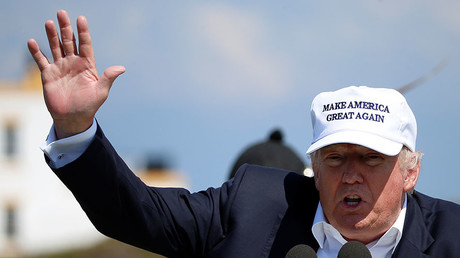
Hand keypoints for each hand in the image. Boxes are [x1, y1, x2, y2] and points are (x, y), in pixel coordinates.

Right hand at [27, 10, 124, 138]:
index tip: (81, 19)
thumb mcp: (101, 92)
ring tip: (49, 22)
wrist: (73, 118)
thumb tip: (122, 68)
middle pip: (69, 41)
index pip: (85, 44)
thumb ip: (108, 78)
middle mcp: (73, 63)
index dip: (83, 32)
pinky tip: (32, 42)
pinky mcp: (49, 75)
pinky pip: (42, 60)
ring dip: (52, 35)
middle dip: (65, 28)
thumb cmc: (89, 105)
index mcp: (87, 65)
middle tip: (62, 12)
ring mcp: (61, 67)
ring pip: (55, 47)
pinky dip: (37, 52)